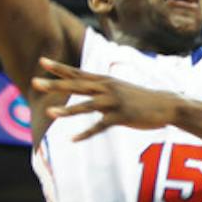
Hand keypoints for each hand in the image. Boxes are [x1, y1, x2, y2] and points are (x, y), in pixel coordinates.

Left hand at [32, 60, 178, 139]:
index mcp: (104, 81)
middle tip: (34, 82)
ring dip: (68, 110)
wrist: (166, 104)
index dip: (59, 68)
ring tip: (50, 112)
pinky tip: (73, 139)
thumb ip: (102, 88)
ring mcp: (114, 102)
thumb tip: (87, 88)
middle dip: (55, 84)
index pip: (77, 72)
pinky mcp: (121, 116)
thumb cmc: (141, 98)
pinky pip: (100, 126)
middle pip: (76, 85)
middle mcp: (107, 88)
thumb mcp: (119, 88)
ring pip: (86, 105)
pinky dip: (86, 133)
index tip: (41, 62)